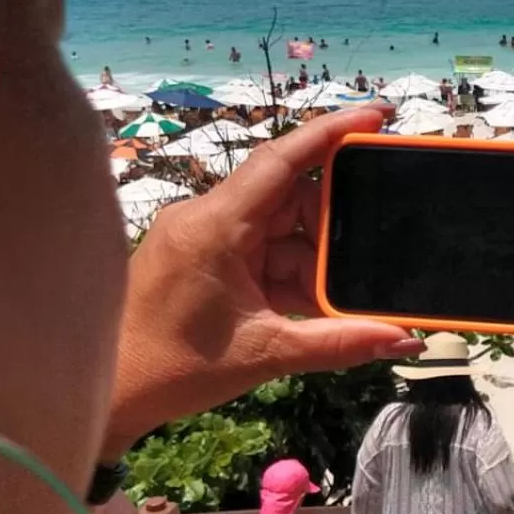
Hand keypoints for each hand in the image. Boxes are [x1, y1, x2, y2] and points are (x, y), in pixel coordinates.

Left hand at [106, 107, 421, 455]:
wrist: (108, 397)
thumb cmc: (171, 370)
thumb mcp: (267, 353)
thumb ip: (342, 342)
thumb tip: (405, 337)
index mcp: (214, 226)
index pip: (281, 160)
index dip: (332, 131)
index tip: (378, 116)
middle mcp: (207, 219)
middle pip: (291, 198)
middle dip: (334, 230)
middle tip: (371, 256)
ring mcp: (204, 237)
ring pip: (281, 230)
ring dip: (313, 263)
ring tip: (336, 303)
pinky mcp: (204, 257)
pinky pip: (262, 251)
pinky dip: (291, 276)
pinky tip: (310, 308)